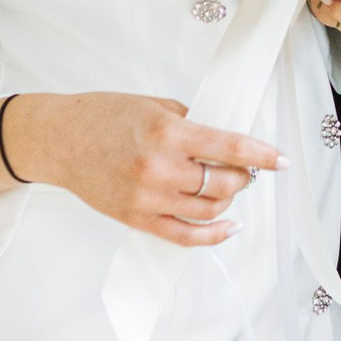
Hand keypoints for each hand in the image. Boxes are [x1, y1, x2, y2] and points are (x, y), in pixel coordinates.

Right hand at [4, 91, 285, 246]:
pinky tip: (228, 226)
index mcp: (166, 132)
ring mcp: (147, 197)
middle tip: (245, 169)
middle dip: (243, 176)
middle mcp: (159, 168)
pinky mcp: (137, 219)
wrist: (59, 141)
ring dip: (228, 200)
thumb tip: (224, 139)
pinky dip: (212, 235)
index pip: (228, 146)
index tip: (281, 160)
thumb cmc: (102, 116)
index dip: (261, 155)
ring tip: (229, 188)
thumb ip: (190, 121)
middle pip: (222, 183)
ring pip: (208, 210)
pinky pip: (184, 236)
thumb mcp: (152, 104)